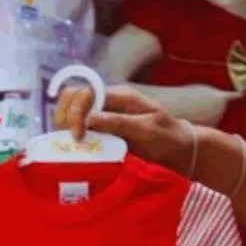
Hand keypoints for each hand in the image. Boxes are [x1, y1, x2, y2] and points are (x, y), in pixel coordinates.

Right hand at [53, 84, 198, 172]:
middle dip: (65, 116)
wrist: (181, 152)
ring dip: (65, 128)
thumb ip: (120, 123)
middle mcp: (107, 103)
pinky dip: (72, 139)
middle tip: (70, 140)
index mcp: (119, 96)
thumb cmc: (168, 138)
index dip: (75, 111)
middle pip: (72, 98)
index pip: (85, 93)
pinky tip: (74, 151)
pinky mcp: (103, 133)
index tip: (78, 135)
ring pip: (72, 113)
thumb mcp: (148, 130)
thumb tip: (90, 118)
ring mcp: (104, 118)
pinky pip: (80, 131)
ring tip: (69, 146)